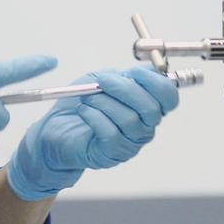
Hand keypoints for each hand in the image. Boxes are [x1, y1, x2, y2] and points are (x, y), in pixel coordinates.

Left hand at [5, 65, 179, 200]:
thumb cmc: (82, 105)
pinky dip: (94, 116)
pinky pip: (111, 133)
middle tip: (103, 82)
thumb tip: (150, 69)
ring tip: (87, 98)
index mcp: (147, 107)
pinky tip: (83, 111)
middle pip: (151, 109)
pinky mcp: (111, 154)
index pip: (169, 97)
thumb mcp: (105, 81)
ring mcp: (130, 143)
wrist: (55, 129)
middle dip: (125, 90)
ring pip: (129, 119)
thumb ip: (128, 76)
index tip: (133, 72)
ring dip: (104, 102)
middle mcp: (144, 128)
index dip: (155, 82)